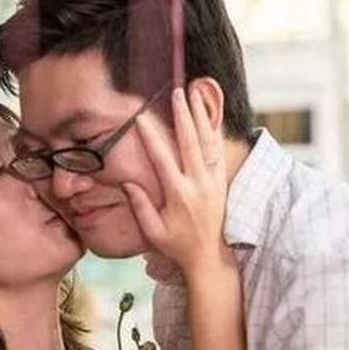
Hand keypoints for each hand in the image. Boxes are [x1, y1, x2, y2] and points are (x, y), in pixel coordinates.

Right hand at [124, 86, 228, 276]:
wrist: (209, 256)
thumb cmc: (177, 245)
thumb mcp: (154, 232)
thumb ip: (141, 207)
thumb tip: (128, 183)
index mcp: (179, 195)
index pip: (162, 160)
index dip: (151, 138)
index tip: (141, 119)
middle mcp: (198, 184)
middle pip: (190, 143)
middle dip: (183, 116)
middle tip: (177, 93)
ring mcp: (213, 182)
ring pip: (208, 143)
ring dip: (201, 117)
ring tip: (195, 94)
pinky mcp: (221, 182)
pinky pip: (218, 151)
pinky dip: (214, 131)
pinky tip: (209, 115)